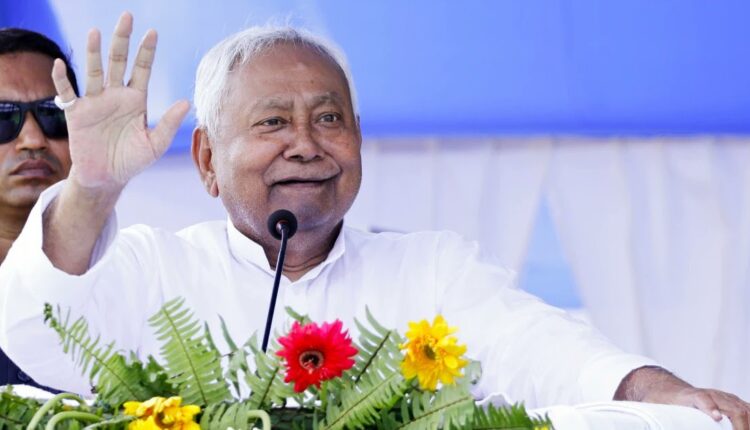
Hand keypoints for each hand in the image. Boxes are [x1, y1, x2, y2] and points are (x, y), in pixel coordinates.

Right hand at [51, 12, 188, 190]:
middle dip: (122, 40)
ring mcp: (95, 102)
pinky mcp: (76, 113)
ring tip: (95, 32)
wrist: (107, 179)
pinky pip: (67, 93)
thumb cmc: (132, 161)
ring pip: (94, 72)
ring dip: (94, 53)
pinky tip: (60, 65)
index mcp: (136, 100)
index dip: (147, 52)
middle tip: (127, 17)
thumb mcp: (155, 145)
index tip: (152, 32)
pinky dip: (62, 79)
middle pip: (118, 62)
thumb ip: (169, 124)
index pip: (142, 70)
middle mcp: (115, 96)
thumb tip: (185, 102)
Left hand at [617, 366, 749, 429]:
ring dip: (747, 422)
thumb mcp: (653, 409)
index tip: (716, 417)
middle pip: (730, 406)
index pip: (702, 399)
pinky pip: (746, 408)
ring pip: (742, 408)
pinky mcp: (730, 401)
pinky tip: (748, 427)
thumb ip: (652, 417)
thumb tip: (638, 422)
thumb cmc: (661, 402)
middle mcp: (709, 394)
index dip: (710, 407)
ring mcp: (722, 397)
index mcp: (689, 396)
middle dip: (739, 424)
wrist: (666, 389)